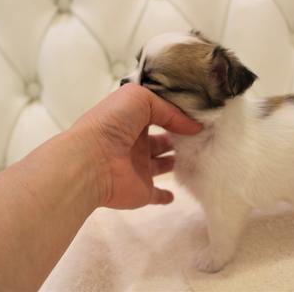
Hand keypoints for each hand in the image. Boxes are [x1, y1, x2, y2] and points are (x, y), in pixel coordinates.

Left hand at [69, 83, 200, 208]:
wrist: (91, 161)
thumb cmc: (112, 124)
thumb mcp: (140, 98)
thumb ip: (169, 109)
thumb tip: (194, 126)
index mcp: (131, 120)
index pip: (155, 114)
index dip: (174, 113)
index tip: (197, 115)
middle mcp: (134, 143)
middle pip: (160, 140)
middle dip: (177, 138)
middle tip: (202, 136)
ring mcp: (137, 168)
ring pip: (160, 165)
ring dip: (174, 161)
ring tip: (198, 156)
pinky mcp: (141, 191)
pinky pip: (156, 195)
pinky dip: (165, 196)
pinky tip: (175, 193)